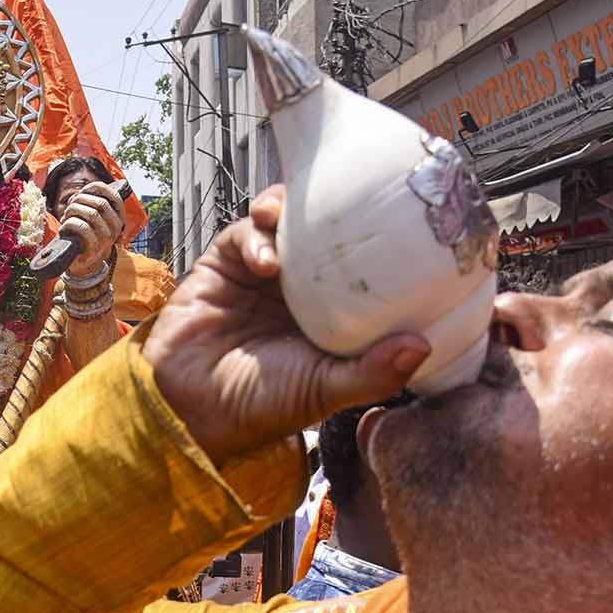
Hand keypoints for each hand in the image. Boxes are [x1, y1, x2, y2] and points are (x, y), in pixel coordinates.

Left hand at [62, 181, 124, 277]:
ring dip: (74, 211)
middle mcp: (117, 228)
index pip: (114, 196)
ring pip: (92, 214)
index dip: (96, 188)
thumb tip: (81, 193)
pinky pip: (83, 227)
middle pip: (100, 203)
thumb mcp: (93, 219)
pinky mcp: (95, 248)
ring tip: (66, 216)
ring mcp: (107, 239)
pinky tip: (64, 227)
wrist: (83, 263)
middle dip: (80, 200)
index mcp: (119, 217)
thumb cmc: (85, 236)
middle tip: (70, 206)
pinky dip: (70, 223)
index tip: (83, 191)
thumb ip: (93, 204)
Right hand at [142, 185, 428, 463]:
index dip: (377, 243)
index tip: (400, 227)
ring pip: (283, 222)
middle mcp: (297, 286)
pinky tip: (264, 264)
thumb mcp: (325, 391)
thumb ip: (372, 372)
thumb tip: (423, 345)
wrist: (189, 408)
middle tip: (347, 204)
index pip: (359, 265)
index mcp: (329, 310)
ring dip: (289, 213)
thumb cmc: (260, 405)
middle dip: (334, 212)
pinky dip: (256, 239)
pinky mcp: (223, 263)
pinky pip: (243, 234)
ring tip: (290, 222)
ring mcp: (260, 271)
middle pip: (322, 231)